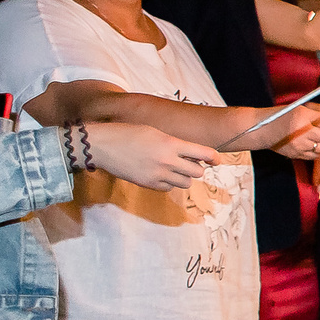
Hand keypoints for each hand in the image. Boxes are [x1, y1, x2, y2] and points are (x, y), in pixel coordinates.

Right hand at [82, 121, 220, 190]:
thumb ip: (174, 143)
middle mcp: (167, 160)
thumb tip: (191, 153)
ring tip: (174, 168)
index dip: (214, 157)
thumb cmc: (127, 133)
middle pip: (198, 172)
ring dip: (184, 176)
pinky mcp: (148, 184)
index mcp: (171, 143)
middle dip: (197, 167)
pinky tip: (161, 174)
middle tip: (189, 162)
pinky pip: (169, 188)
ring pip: (186, 182)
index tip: (217, 160)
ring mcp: (158, 174)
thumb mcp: (155, 132)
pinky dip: (169, 183)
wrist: (102, 145)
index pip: (204, 153)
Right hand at [259, 104, 319, 159]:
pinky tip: (311, 144)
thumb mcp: (300, 109)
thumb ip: (318, 116)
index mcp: (304, 116)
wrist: (261, 128)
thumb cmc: (283, 115)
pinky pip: (317, 156)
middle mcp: (302, 130)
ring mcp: (299, 144)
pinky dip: (318, 151)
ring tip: (318, 137)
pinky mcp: (296, 154)